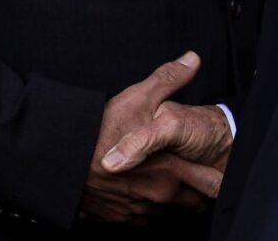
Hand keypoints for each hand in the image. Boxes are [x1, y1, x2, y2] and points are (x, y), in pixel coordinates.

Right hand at [79, 52, 223, 222]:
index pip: (209, 185)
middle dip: (192, 192)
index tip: (216, 172)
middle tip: (188, 175)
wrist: (62, 158)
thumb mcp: (139, 97)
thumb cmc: (100, 129)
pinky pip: (140, 218)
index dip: (214, 179)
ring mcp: (138, 211)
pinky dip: (141, 208)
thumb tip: (193, 59)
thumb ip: (170, 79)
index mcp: (170, 170)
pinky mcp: (118, 219)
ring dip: (165, 201)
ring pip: (164, 212)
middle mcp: (157, 196)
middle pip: (190, 203)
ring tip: (159, 181)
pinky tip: (135, 191)